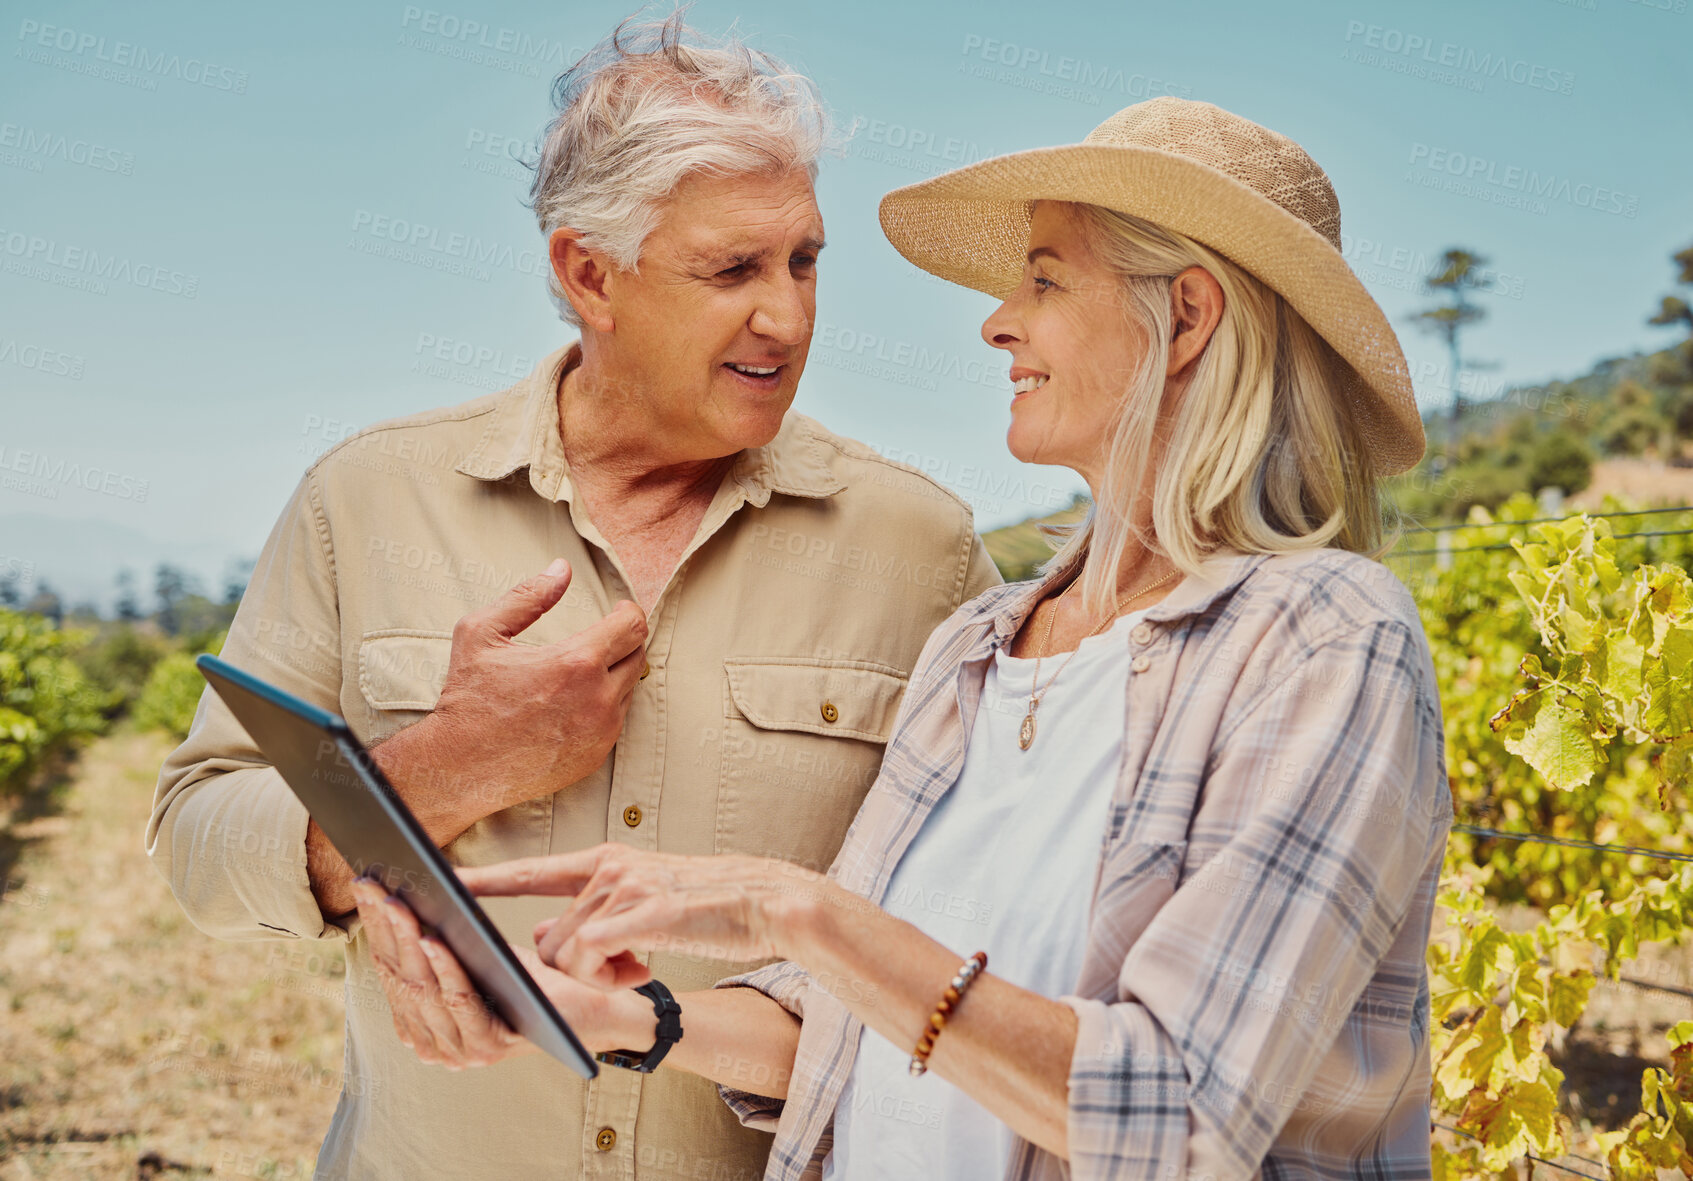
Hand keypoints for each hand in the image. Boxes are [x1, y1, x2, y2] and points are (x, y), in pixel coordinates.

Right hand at [350, 878, 646, 1066]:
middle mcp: (434, 1038)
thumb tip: (400, 892)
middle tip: (374, 886)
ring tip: (400, 905)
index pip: (391, 965)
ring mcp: (459, 1047)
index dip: (376, 924)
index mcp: (425, 1018)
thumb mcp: (482, 950)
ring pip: (422, 988)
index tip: (366, 882)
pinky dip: (445, 969)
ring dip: (407, 942)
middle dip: (385, 927)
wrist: (594, 1001)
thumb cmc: (536, 975)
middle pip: (399, 976)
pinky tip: (437, 940)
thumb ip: (444, 938)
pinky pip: (458, 1001)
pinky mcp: (489, 1046)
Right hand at [375, 559, 647, 841]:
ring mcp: (602, 731)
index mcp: (577, 662)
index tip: (618, 609)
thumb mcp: (482, 634)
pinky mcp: (597, 756)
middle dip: (623, 640)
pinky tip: (572, 704)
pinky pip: (616, 721)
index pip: (633, 625)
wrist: (460, 767)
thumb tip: (562, 568)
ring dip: (613, 675)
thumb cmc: (468, 699)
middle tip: (600, 637)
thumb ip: (527, 596)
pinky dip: (603, 707)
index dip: (629, 610)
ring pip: (629, 690)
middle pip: (638, 655)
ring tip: (577, 673)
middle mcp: (598, 698)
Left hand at [459, 844, 830, 989]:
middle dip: (574, 969)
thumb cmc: (706, 907)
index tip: (440, 878)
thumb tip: (544, 938)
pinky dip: (610, 976)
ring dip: (599, 977)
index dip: (483, 879)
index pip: (530, 870)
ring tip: (642, 966)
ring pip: (567, 953)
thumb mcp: (642, 902)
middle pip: (549, 937)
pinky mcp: (642, 911)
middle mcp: (608, 867)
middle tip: (624, 968)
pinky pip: (591, 959)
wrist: (763, 899)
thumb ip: (594, 914)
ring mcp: (624, 887)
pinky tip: (646, 967)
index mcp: (605, 860)